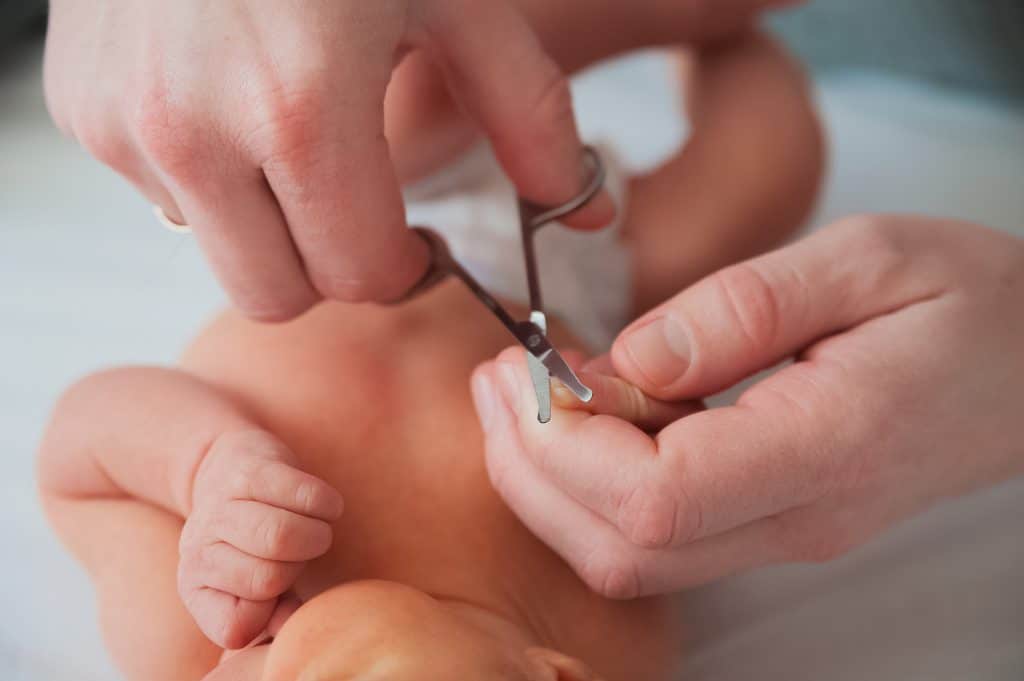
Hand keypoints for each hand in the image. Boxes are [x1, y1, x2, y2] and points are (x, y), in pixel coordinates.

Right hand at [45, 0, 610, 318]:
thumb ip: (527, 115)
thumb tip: (582, 214)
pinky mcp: (79, 104)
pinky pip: (158, 192)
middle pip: (275, 294)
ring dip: (264, 220)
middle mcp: (191, 130)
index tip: (413, 240)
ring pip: (214, 250)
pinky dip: (204, 172)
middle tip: (358, 205)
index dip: (402, 268)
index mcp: (301, 108)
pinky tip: (230, 95)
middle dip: (329, 264)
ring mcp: (122, 119)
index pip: (358, 276)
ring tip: (291, 128)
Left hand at [178, 430, 342, 647]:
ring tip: (314, 529)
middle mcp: (197, 548)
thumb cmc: (251, 537)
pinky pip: (304, 495)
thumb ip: (272, 614)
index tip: (277, 588)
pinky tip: (323, 506)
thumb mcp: (254, 584)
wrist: (225, 466)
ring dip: (317, 536)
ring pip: (283, 537)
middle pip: (269, 578)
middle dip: (298, 567)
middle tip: (298, 552)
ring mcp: (220, 506)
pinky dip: (327, 506)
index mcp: (194, 586)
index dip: (268, 610)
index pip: (236, 626)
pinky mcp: (250, 469)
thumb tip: (289, 623)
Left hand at [471, 215, 1023, 596]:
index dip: (568, 446)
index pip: (662, 500)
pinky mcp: (767, 523)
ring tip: (519, 387)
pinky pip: (650, 535)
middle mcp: (799, 516)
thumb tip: (626, 357)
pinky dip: (586, 481)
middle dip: (528, 468)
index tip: (529, 371)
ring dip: (546, 481)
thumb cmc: (966, 301)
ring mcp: (782, 533)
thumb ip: (744, 308)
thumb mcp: (867, 257)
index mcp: (829, 446)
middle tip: (494, 375)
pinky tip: (580, 407)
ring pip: (625, 558)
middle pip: (622, 548)